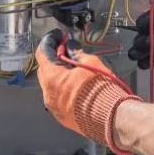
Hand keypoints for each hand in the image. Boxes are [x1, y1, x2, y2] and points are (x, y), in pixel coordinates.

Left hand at [35, 30, 138, 154]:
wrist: (110, 118)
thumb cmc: (100, 89)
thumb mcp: (90, 63)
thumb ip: (76, 53)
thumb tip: (70, 47)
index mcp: (51, 78)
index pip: (42, 53)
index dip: (50, 41)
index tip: (58, 36)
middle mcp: (47, 94)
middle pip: (44, 70)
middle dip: (53, 59)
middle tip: (67, 51)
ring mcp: (53, 108)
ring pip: (50, 86)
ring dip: (58, 76)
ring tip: (74, 70)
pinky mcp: (61, 117)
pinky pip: (57, 99)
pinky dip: (63, 90)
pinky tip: (76, 87)